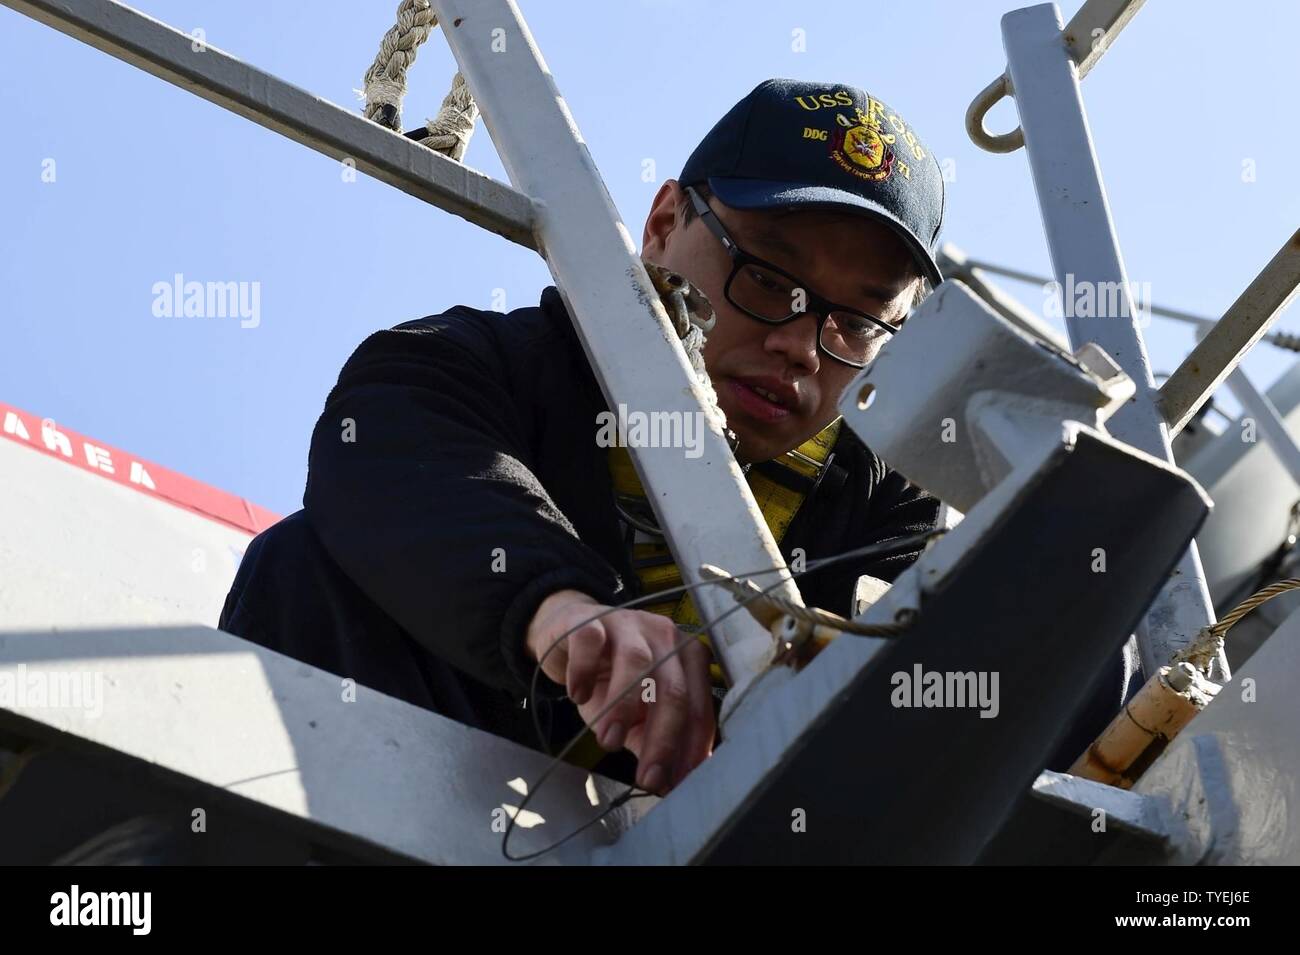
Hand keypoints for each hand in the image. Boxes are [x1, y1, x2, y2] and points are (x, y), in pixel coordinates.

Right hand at [525, 589, 714, 793]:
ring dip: (623, 708)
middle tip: (647, 778)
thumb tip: (669, 783)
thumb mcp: (635, 712)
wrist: (570, 633)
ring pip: (636, 662)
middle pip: (672, 690)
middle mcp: (666, 636)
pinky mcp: (589, 620)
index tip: (675, 784)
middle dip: (662, 740)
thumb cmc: (610, 676)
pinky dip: (583, 671)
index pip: (697, 708)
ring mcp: (628, 623)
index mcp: (688, 658)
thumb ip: (652, 739)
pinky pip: (589, 641)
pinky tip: (578, 696)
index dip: (689, 749)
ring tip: (609, 742)